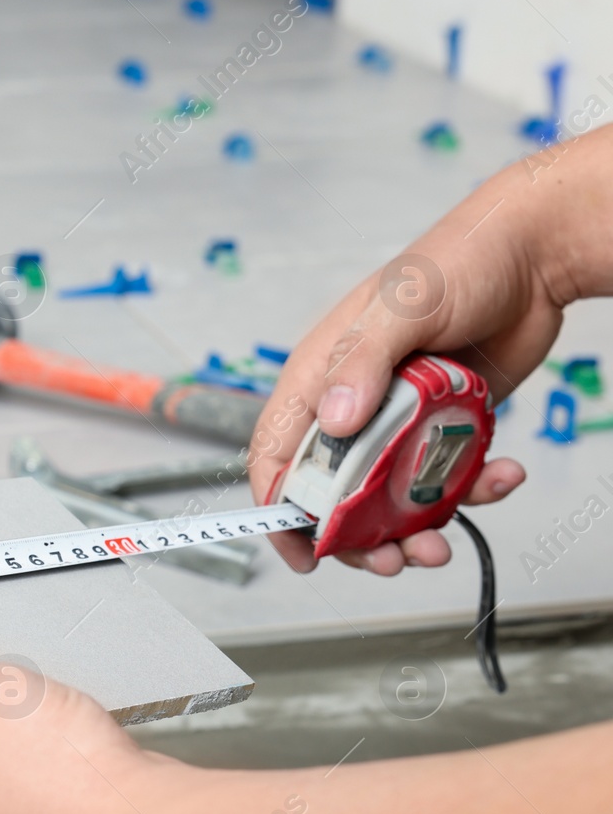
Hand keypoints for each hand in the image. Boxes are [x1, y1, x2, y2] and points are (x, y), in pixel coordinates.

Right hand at [248, 171, 566, 574]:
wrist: (534, 254)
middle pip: (334, 492)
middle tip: (393, 559)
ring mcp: (401, 419)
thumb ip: (362, 363)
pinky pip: (447, 477)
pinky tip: (502, 475)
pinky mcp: (445, 426)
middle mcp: (354, 405)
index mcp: (321, 377)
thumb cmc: (457, 260)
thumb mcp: (403, 306)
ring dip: (415, 529)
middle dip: (358, 537)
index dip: (280, 508)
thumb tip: (335, 420)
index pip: (279, 453)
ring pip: (391, 497)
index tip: (302, 551)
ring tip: (442, 543)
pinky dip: (473, 491)